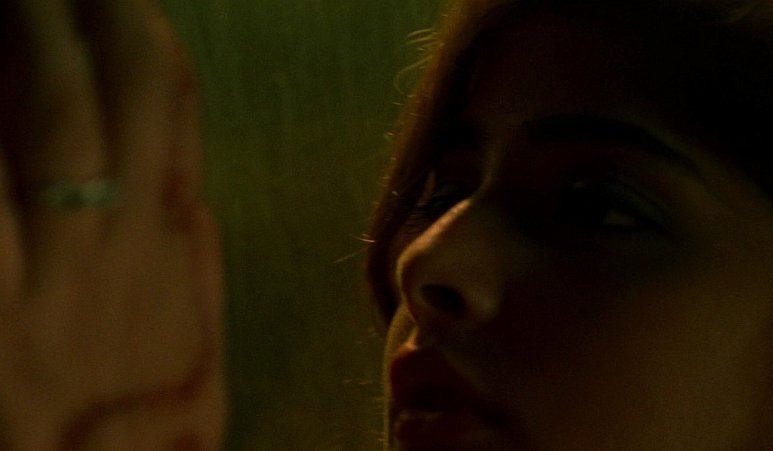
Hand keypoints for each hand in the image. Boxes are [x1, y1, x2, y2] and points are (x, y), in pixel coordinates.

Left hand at [0, 1, 224, 448]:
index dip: (142, 35)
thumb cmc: (132, 433)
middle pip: (113, 90)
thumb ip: (193, 268)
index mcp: (168, 249)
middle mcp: (116, 241)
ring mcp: (47, 267)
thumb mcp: (194, 355)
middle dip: (85, 12)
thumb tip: (188, 196)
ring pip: (50, 118)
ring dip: (32, 40)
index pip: (168, 109)